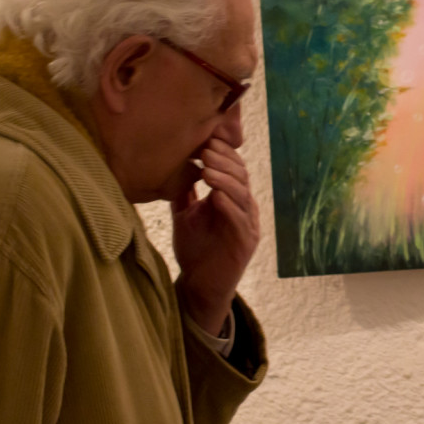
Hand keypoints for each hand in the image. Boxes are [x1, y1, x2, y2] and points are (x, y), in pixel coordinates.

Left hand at [171, 137, 260, 333]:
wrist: (199, 285)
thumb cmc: (195, 250)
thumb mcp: (186, 214)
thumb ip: (185, 192)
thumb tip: (175, 164)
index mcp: (232, 199)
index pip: (233, 168)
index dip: (223, 152)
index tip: (204, 138)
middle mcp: (244, 208)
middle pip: (241, 176)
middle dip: (223, 161)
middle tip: (205, 149)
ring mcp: (248, 224)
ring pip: (242, 194)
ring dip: (225, 179)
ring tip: (207, 168)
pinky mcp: (246, 242)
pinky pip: (241, 219)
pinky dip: (229, 205)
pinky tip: (216, 195)